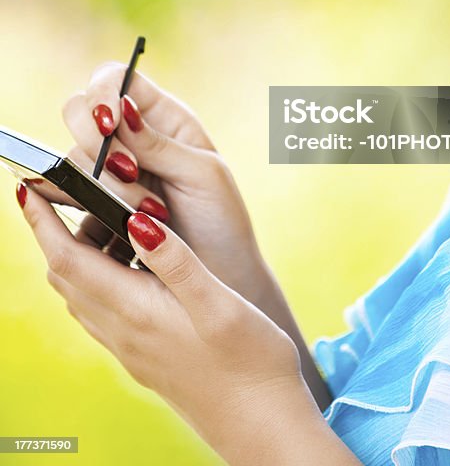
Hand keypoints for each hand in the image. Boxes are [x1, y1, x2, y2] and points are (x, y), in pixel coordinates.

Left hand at [17, 182, 307, 463]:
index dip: (42, 222)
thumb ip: (174, 260)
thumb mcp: (216, 302)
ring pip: (81, 293)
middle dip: (55, 230)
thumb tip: (136, 219)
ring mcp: (130, 347)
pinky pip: (102, 310)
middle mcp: (122, 332)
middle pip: (66, 275)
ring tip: (103, 216)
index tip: (26, 187)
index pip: (68, 260)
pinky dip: (100, 276)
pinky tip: (130, 263)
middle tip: (66, 191)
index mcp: (134, 312)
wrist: (260, 424)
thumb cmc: (248, 364)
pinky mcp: (143, 355)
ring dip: (79, 252)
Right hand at [59, 61, 268, 302]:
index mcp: (162, 117)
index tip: (109, 123)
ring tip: (151, 212)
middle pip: (79, 113)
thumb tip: (124, 106)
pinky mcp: (93, 208)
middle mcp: (130, 138)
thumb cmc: (223, 221)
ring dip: (106, 186)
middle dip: (98, 143)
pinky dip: (87, 210)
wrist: (220, 279)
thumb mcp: (203, 175)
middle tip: (132, 174)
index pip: (114, 79)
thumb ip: (161, 143)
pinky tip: (122, 228)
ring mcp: (106, 173)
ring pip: (74, 160)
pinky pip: (67, 199)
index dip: (102, 92)